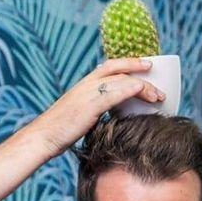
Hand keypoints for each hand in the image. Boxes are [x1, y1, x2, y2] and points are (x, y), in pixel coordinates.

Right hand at [30, 58, 165, 157]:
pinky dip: (134, 90)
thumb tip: (110, 119)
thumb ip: (95, 113)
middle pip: (118, 68)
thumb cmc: (60, 132)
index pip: (109, 66)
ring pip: (123, 80)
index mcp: (84, 85)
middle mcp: (87, 84)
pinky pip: (117, 92)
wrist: (43, 137)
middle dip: (139, 67)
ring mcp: (89, 92)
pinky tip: (146, 94)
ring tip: (158, 95)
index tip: (144, 67)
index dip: (128, 63)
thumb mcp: (80, 117)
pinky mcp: (91, 105)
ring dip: (144, 86)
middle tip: (155, 73)